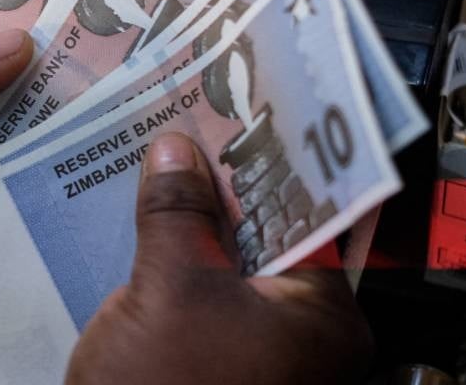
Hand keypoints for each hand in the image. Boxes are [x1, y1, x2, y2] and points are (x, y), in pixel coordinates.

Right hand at [66, 133, 372, 384]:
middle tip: (193, 124)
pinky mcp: (213, 361)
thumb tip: (178, 151)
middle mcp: (302, 333)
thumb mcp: (170, 290)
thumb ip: (177, 213)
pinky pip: (201, 294)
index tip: (244, 106)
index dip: (275, 154)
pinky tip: (142, 221)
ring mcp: (256, 351)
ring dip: (195, 219)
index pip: (312, 211)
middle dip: (225, 183)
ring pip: (229, 263)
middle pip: (268, 233)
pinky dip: (176, 259)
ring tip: (162, 159)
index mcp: (322, 314)